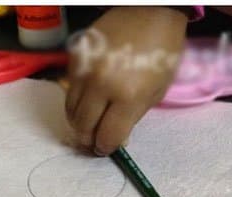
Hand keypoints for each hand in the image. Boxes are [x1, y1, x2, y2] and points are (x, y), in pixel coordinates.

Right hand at [66, 6, 186, 154]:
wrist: (151, 9)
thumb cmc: (161, 51)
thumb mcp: (156, 91)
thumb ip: (133, 118)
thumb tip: (116, 140)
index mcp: (128, 95)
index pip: (106, 137)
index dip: (106, 147)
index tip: (106, 148)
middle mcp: (101, 84)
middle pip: (83, 128)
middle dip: (89, 139)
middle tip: (94, 140)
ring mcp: (85, 70)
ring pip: (71, 112)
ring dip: (80, 122)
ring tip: (90, 122)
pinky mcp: (75, 58)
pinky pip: (69, 90)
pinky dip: (78, 100)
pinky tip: (90, 97)